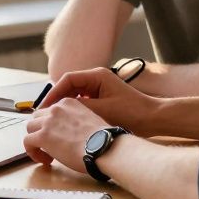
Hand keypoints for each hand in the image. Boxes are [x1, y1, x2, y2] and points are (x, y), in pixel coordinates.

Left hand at [23, 98, 108, 172]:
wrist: (103, 146)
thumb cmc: (103, 139)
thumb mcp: (90, 120)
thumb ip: (76, 122)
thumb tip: (71, 135)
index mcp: (69, 103)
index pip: (51, 110)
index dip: (51, 125)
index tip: (58, 137)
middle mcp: (57, 108)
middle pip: (37, 117)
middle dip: (40, 130)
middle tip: (49, 145)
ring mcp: (48, 121)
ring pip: (30, 128)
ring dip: (35, 141)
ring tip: (47, 154)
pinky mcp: (43, 136)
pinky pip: (27, 142)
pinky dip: (33, 152)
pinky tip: (45, 161)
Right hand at [38, 67, 160, 135]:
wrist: (154, 119)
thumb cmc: (132, 113)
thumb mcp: (102, 111)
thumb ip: (79, 108)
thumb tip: (58, 111)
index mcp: (97, 75)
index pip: (67, 79)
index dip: (53, 92)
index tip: (44, 107)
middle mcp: (97, 78)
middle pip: (69, 86)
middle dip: (57, 100)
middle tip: (45, 115)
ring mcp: (100, 88)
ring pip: (75, 95)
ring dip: (65, 106)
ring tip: (54, 120)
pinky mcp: (103, 98)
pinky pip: (83, 102)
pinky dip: (75, 111)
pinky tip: (69, 123)